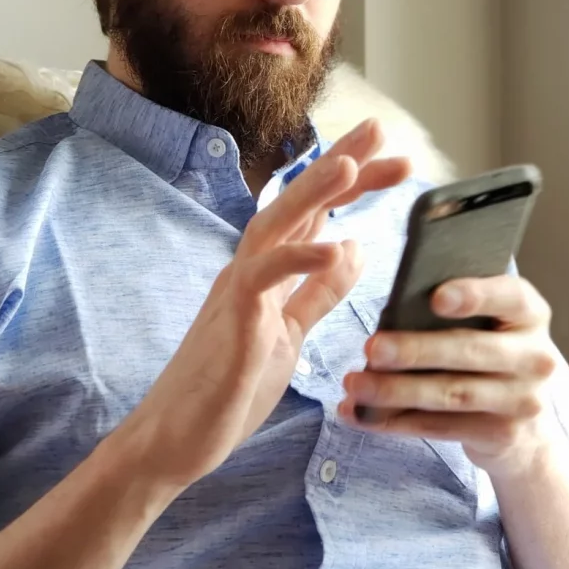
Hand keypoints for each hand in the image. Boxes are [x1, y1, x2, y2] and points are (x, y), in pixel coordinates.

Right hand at [112, 119, 410, 491]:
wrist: (174, 439)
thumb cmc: (227, 388)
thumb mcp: (288, 336)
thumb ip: (317, 294)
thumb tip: (352, 248)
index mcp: (268, 274)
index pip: (316, 216)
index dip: (352, 184)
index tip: (393, 160)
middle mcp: (251, 270)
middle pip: (297, 203)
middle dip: (340, 164)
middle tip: (381, 129)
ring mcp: (237, 291)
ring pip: (275, 226)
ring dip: (314, 192)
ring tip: (352, 162)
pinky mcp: (231, 321)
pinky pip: (264, 279)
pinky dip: (299, 259)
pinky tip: (337, 244)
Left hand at [339, 275, 559, 479]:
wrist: (525, 427)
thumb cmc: (488, 353)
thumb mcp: (487, 324)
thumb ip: (454, 310)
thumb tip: (393, 309)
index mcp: (529, 313)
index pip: (509, 296)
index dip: (474, 295)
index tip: (436, 297)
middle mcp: (535, 357)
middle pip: (469, 350)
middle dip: (415, 350)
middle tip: (372, 347)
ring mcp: (522, 399)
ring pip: (451, 393)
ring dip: (396, 390)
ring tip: (355, 384)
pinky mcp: (500, 434)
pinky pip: (440, 427)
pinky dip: (395, 421)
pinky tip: (360, 414)